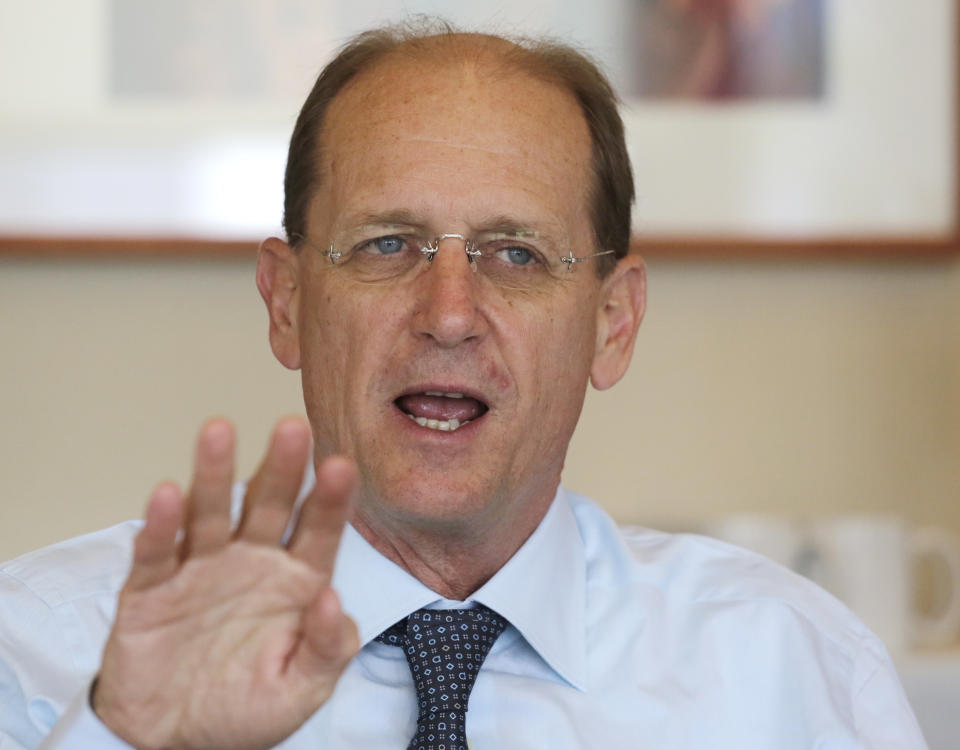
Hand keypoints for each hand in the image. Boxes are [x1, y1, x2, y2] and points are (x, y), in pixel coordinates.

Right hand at [93, 417, 358, 749]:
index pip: (319, 531)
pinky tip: (167, 494)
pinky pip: (157, 552)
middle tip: (294, 428)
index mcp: (297, 580)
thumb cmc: (246, 707)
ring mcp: (201, 570)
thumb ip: (328, 649)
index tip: (343, 466)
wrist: (174, 740)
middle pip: (268, 506)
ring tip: (220, 430)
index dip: (331, 500)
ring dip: (213, 474)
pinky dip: (161, 526)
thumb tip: (335, 600)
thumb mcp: (302, 690)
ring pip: (210, 513)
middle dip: (280, 468)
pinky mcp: (152, 589)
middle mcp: (252, 562)